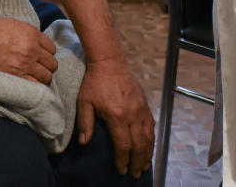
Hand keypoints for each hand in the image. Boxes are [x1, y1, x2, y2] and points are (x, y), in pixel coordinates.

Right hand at [0, 12, 58, 83]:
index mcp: (32, 33)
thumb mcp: (12, 25)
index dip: (46, 54)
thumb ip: (27, 34)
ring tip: (33, 79)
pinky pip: (35, 86)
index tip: (40, 58)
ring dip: (41, 78)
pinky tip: (29, 86)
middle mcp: (32, 48)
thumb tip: (34, 43)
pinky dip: (34, 87)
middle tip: (37, 70)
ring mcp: (25, 64)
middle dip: (46, 67)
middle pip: (52, 63)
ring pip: (47, 76)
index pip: (51, 48)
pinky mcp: (16, 76)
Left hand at [76, 57, 154, 178]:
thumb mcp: (84, 102)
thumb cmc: (94, 82)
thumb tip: (84, 142)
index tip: (121, 170)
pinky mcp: (144, 104)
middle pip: (139, 144)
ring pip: (148, 136)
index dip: (123, 160)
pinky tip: (149, 145)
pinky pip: (151, 125)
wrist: (109, 62)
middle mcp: (132, 115)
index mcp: (117, 117)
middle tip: (135, 174)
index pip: (123, 145)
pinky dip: (151, 138)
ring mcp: (141, 109)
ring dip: (147, 153)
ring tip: (144, 165)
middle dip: (137, 161)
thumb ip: (85, 123)